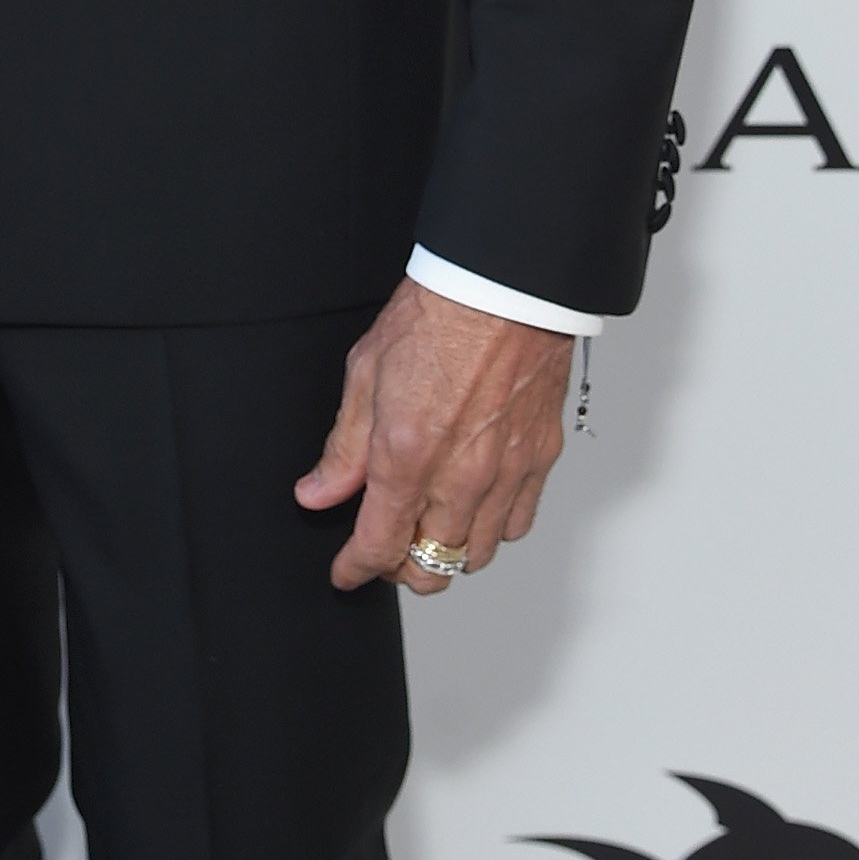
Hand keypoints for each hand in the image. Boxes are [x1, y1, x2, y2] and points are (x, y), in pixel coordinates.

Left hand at [296, 277, 571, 594]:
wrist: (502, 287)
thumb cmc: (436, 317)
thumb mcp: (364, 375)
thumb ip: (344, 448)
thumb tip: (318, 492)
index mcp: (407, 456)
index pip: (379, 546)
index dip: (356, 569)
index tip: (346, 572)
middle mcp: (460, 477)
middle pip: (432, 567)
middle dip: (401, 569)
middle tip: (385, 550)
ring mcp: (506, 473)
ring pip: (477, 554)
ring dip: (447, 553)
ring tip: (427, 529)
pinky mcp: (540, 460)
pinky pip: (517, 524)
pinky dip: (492, 529)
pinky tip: (473, 509)